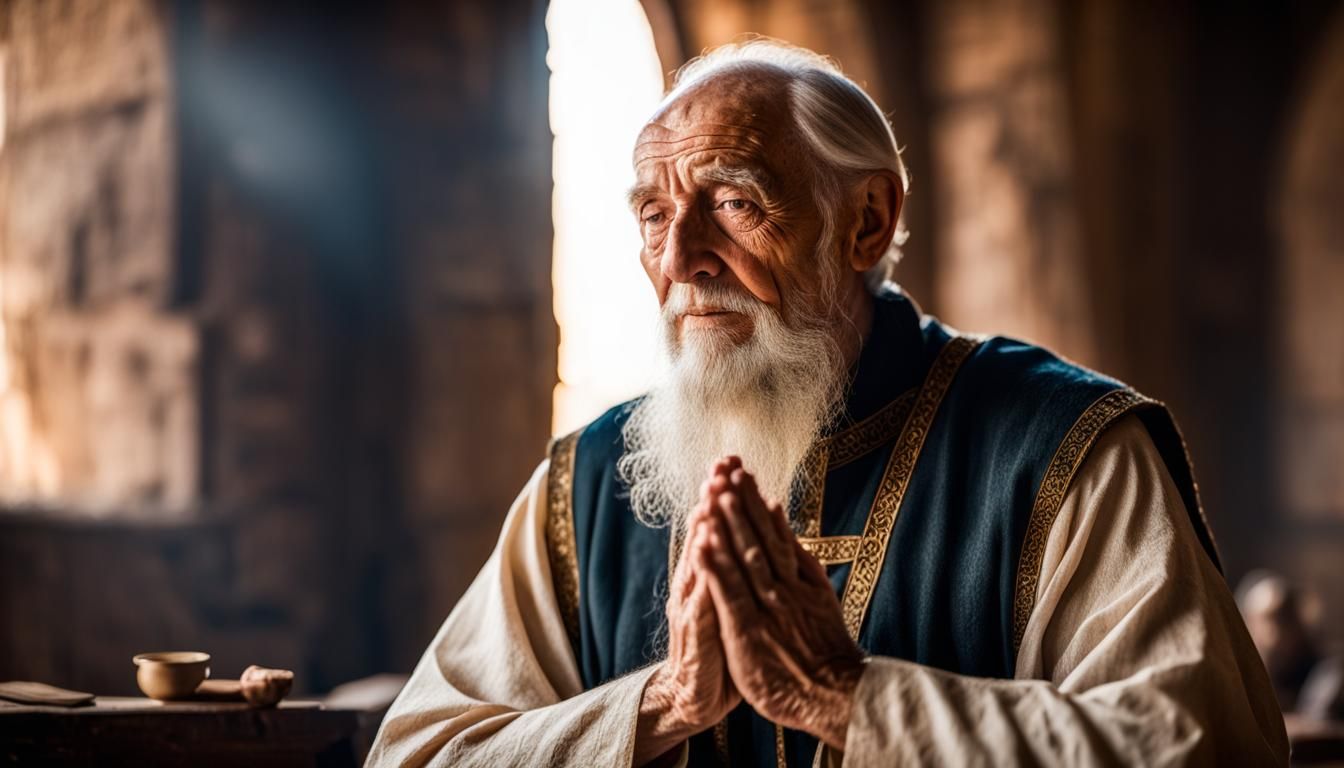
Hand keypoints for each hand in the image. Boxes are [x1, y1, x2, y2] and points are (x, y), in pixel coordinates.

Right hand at [634, 461, 742, 764]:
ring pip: (699, 563)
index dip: (722, 496)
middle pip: (705, 536)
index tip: (730, 462)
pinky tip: (702, 552)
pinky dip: (701, 575)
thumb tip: (757, 535)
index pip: (715, 528)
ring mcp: (693, 608)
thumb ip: (737, 572)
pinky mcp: (695, 635)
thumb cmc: (719, 651)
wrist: (692, 697)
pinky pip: (699, 600)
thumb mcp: (732, 606)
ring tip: (709, 496)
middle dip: (712, 500)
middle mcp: (697, 586)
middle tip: (719, 465)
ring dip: (703, 529)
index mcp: (709, 577)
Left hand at [694, 462, 864, 750]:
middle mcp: (783, 588)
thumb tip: (793, 535)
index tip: (742, 474)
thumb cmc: (827, 656)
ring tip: (715, 490)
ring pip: (744, 557)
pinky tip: (703, 541)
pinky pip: (730, 592)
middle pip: (759, 536)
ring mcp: (766, 608)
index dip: (755, 503)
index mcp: (799, 581)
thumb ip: (807, 569)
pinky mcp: (749, 631)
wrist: (835, 697)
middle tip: (727, 467)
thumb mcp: (822, 603)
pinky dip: (716, 565)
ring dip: (729, 522)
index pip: (773, 534)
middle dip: (741, 501)